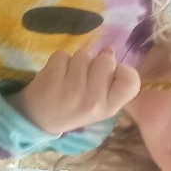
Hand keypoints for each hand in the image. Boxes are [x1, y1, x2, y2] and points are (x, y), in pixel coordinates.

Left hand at [8, 47, 140, 135]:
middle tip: (86, 76)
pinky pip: (63, 54)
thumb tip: (109, 50)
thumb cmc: (76, 109)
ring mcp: (72, 90)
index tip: (111, 75)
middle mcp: (93, 100)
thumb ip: (111, 81)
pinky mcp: (52, 79)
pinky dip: (60, 60)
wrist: (39, 120)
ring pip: (84, 54)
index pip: (131, 80)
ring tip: (70, 75)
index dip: (123, 70)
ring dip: (77, 60)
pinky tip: (57, 74)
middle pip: (106, 60)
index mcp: (109, 107)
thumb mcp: (101, 105)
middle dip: (97, 61)